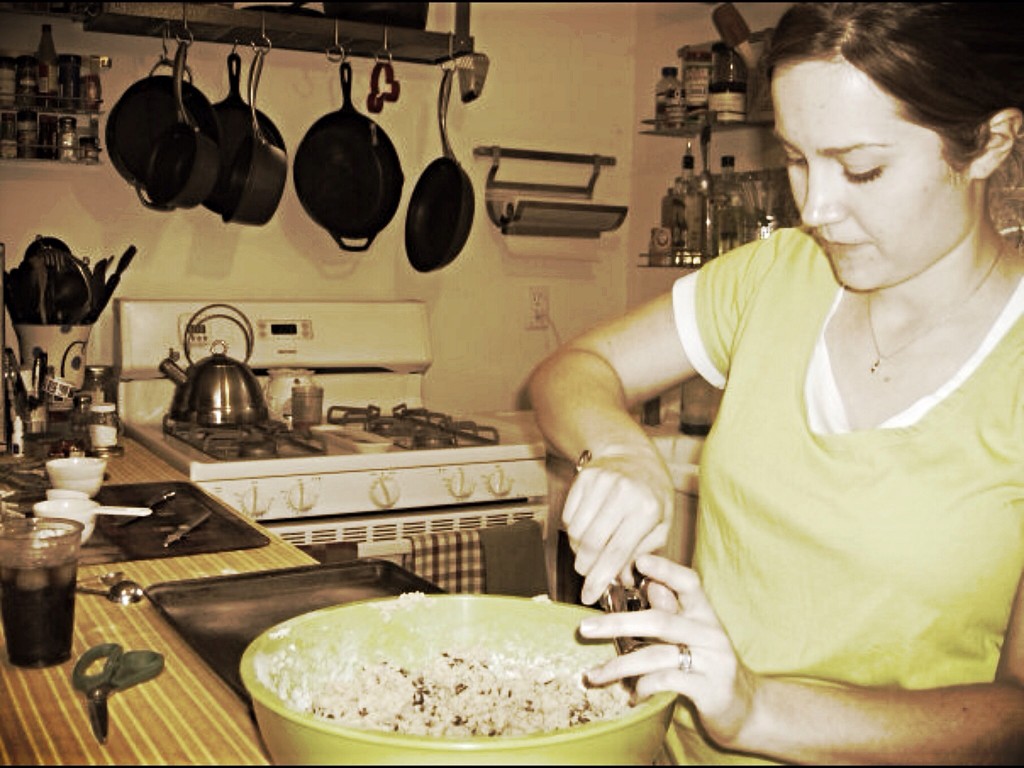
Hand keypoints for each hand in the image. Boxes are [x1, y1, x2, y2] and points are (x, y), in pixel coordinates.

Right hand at [563, 450, 673, 604]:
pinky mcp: (583, 478)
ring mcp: (601, 483)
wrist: (634, 456)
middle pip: (592, 543)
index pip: (617, 551)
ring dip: (578, 551)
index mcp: (647, 508)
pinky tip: (586, 532)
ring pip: (576, 532)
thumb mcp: (661, 526)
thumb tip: (623, 581)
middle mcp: (623, 493)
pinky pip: (568, 517)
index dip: (600, 578)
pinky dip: (573, 532)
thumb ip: (643, 555)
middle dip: (586, 568)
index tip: (589, 596)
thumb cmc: (651, 495)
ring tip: (590, 553)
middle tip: (587, 576)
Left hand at [579, 554, 757, 747]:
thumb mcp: (692, 636)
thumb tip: (648, 584)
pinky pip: (667, 683)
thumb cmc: (708, 666)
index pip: (689, 582)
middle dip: (618, 622)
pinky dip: (643, 687)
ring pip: (657, 655)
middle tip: (584, 629)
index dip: (665, 568)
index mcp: (705, 614)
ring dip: (619, 666)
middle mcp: (711, 633)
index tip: (638, 560)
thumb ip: (671, 612)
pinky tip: (631, 696)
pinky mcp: (711, 689)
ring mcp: (713, 661)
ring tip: (593, 676)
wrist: (746, 709)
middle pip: (661, 619)